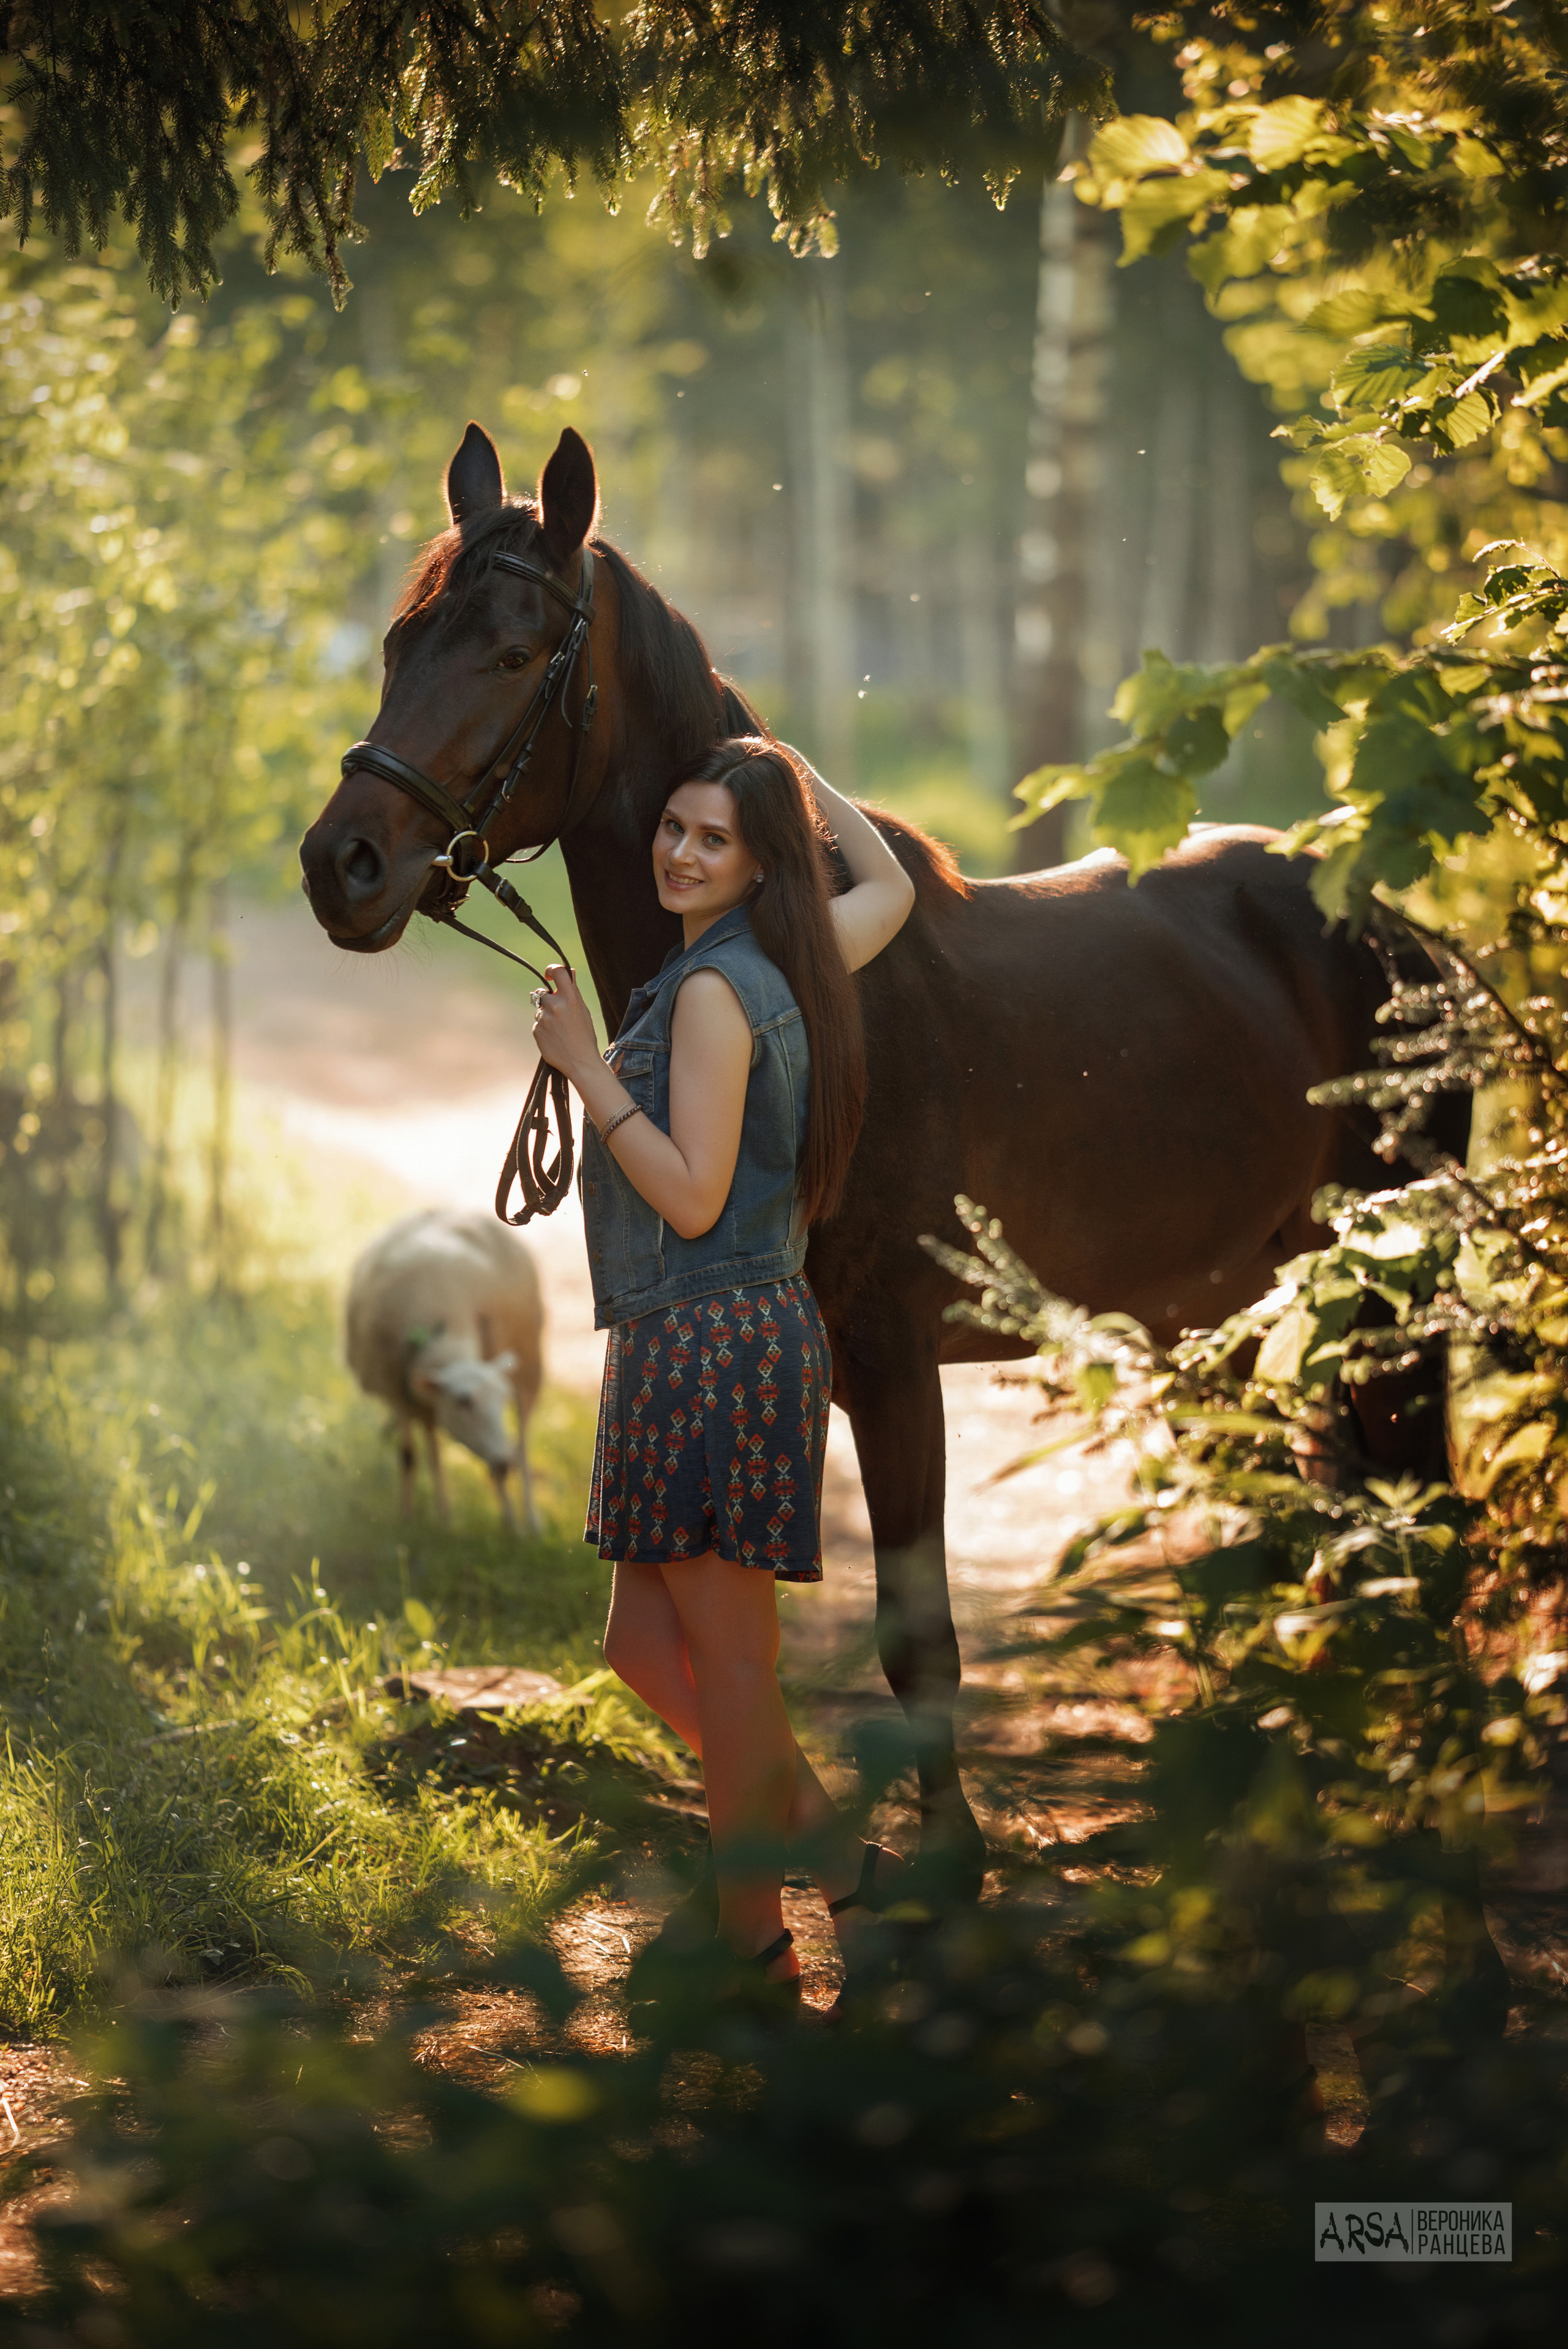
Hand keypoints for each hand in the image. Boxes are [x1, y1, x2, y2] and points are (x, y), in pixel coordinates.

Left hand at [531, 964, 597, 1078]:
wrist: (580, 1062)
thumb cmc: (585, 1036)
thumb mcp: (583, 1011)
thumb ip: (573, 991)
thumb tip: (569, 972)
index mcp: (571, 998)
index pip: (558, 972)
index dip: (552, 969)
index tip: (549, 974)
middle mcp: (556, 1006)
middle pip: (543, 993)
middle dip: (548, 1000)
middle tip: (559, 1014)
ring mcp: (544, 1018)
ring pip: (540, 1010)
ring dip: (546, 1016)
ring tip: (559, 1030)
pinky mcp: (536, 1030)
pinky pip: (537, 1023)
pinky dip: (544, 1028)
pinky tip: (554, 1038)